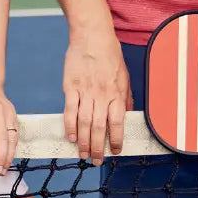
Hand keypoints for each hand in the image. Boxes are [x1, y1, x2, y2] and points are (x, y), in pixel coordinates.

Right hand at [63, 27, 130, 164]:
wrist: (92, 35)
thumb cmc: (110, 55)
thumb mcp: (124, 76)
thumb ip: (126, 97)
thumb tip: (128, 115)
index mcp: (116, 94)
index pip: (117, 123)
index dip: (116, 140)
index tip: (115, 152)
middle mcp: (102, 95)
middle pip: (98, 127)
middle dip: (98, 147)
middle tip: (97, 161)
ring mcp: (85, 92)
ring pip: (84, 123)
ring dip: (84, 142)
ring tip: (84, 154)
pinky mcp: (71, 87)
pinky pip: (70, 111)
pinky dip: (70, 126)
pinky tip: (71, 137)